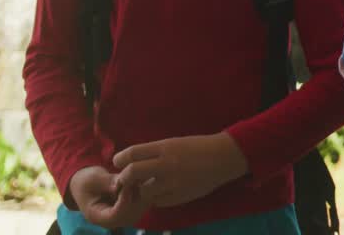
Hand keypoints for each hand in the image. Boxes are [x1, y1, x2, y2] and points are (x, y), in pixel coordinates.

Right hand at [70, 165, 149, 228]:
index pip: (115, 216)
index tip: (126, 184)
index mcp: (97, 217)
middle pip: (131, 215)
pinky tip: (141, 179)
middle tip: (135, 178)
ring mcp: (123, 216)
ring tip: (137, 177)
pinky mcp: (132, 209)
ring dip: (143, 192)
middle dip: (136, 196)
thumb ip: (108, 182)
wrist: (88, 183)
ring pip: (141, 209)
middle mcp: (112, 221)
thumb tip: (123, 183)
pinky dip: (146, 191)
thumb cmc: (87, 181)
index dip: (124, 200)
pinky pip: (145, 203)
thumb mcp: (93, 179)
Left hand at [112, 132, 247, 207]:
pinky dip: (156, 198)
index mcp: (165, 147)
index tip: (119, 162)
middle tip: (125, 179)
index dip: (120, 159)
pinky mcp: (180, 196)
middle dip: (124, 178)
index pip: (131, 153)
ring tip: (148, 185)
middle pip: (132, 173)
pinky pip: (158, 201)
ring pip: (144, 191)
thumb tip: (130, 163)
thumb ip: (153, 152)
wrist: (224, 157)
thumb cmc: (198, 147)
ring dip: (142, 190)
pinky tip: (163, 191)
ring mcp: (174, 182)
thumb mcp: (174, 143)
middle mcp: (167, 164)